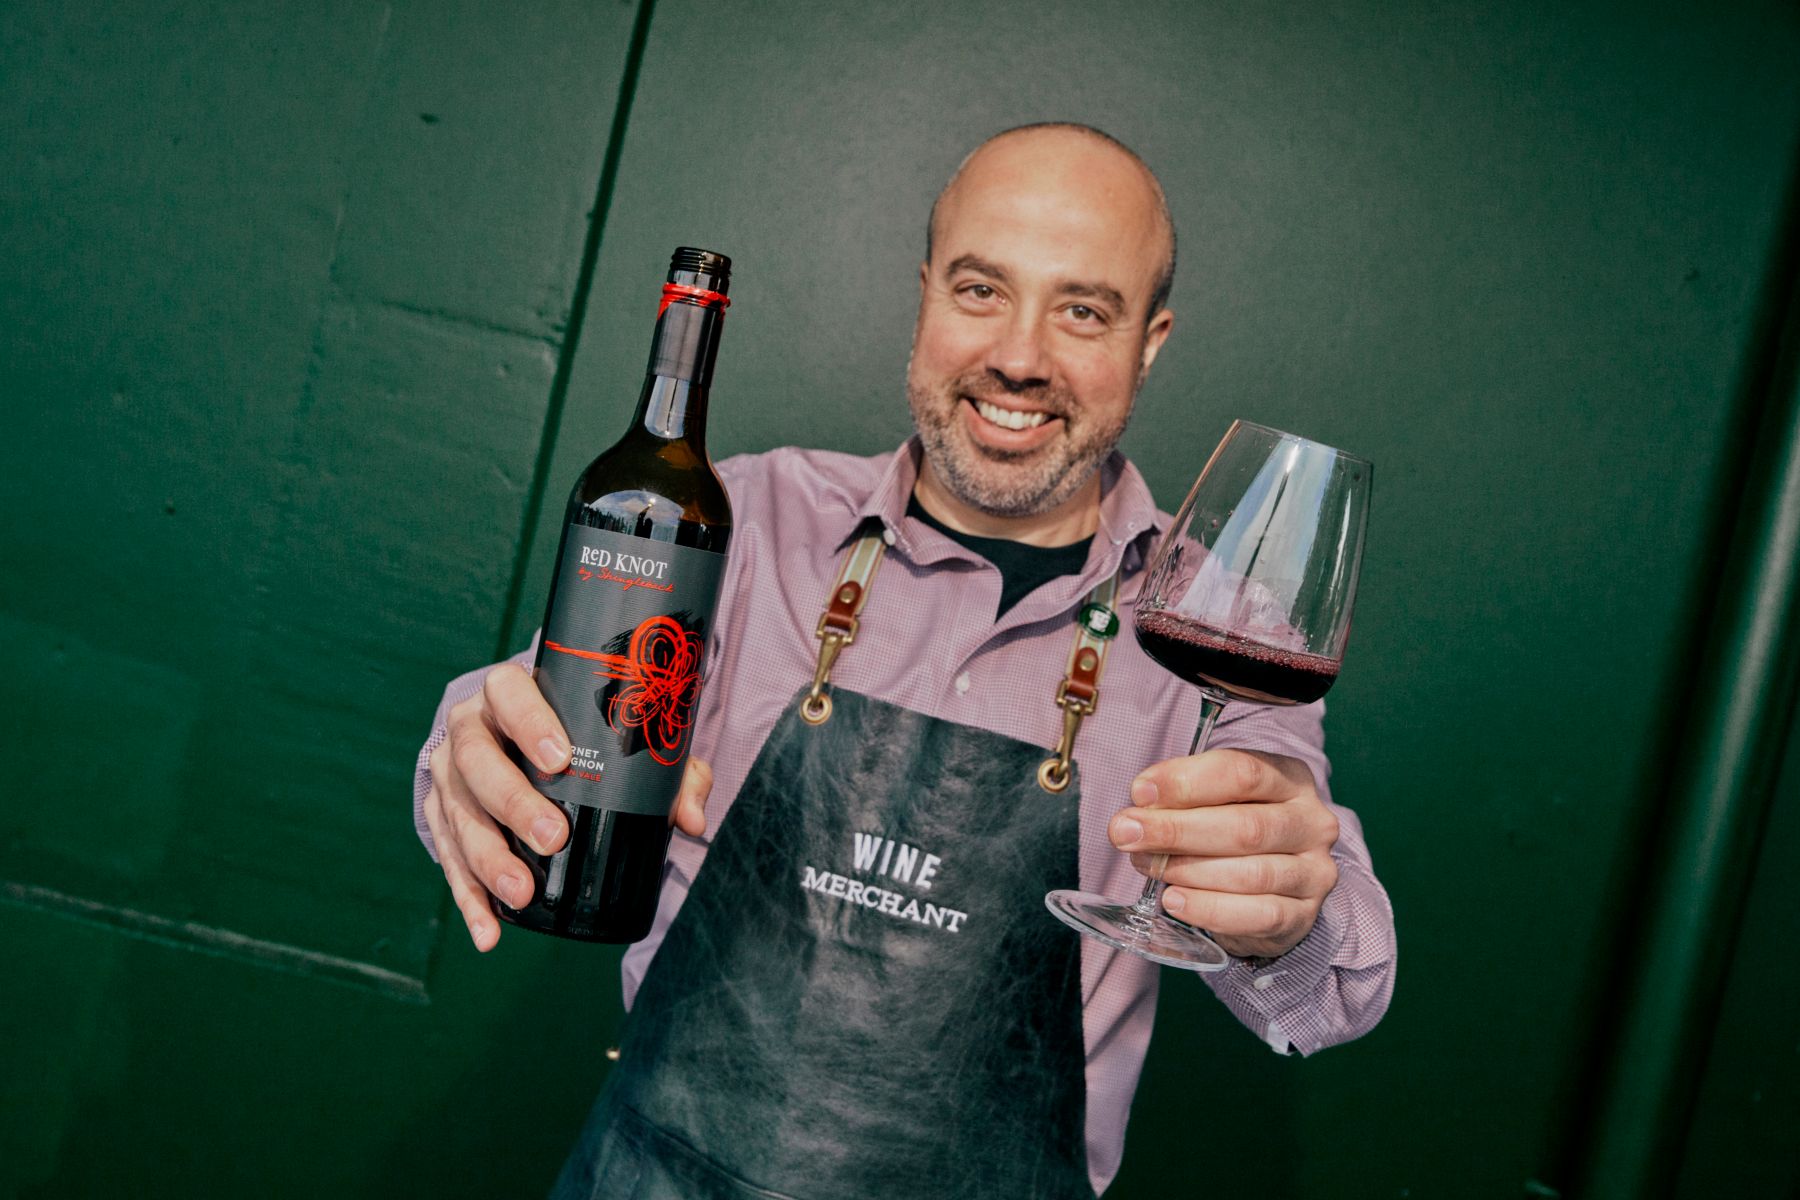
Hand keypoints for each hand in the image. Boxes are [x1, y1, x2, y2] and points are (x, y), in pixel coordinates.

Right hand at [422, 662, 712, 950]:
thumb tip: (693, 819)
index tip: (559, 759)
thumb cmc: (578, 732)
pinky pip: (449, 858)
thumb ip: (667, 770)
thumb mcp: (621, 738)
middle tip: (552, 838)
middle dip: (512, 803)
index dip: (529, 722)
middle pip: (477, 760)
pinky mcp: (441, 814)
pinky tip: (489, 930)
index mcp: (507, 692)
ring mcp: (449, 773)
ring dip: (488, 859)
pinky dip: (469, 897)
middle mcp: (469, 728)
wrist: (513, 734)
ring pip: (458, 813)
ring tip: (522, 894)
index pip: (508, 692)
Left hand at [1107, 748, 1338, 959]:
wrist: (1269, 893)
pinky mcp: (1303, 915)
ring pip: (1251, 873)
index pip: (1243, 772)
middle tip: (1126, 833)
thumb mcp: (1212, 802)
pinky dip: (1209, 909)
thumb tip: (1138, 807)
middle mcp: (1311, 823)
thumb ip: (1180, 800)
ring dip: (1188, 870)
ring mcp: (1313, 872)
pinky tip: (1175, 901)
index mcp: (1290, 780)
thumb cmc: (1232, 834)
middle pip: (1245, 826)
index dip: (1187, 781)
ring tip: (1148, 866)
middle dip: (1177, 830)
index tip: (1140, 792)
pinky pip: (1257, 915)